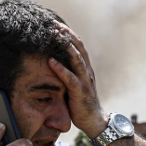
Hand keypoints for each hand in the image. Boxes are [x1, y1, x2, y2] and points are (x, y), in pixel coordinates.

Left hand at [47, 22, 107, 136]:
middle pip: (79, 48)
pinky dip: (60, 68)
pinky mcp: (80, 91)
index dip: (69, 35)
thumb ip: (67, 75)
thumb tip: (52, 65)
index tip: (57, 25)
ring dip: (66, 46)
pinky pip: (70, 78)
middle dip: (67, 35)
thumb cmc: (81, 104)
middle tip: (55, 24)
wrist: (95, 121)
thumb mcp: (73, 86)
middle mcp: (87, 71)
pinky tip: (50, 61)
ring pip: (77, 59)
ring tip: (55, 35)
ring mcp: (85, 81)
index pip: (78, 47)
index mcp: (85, 69)